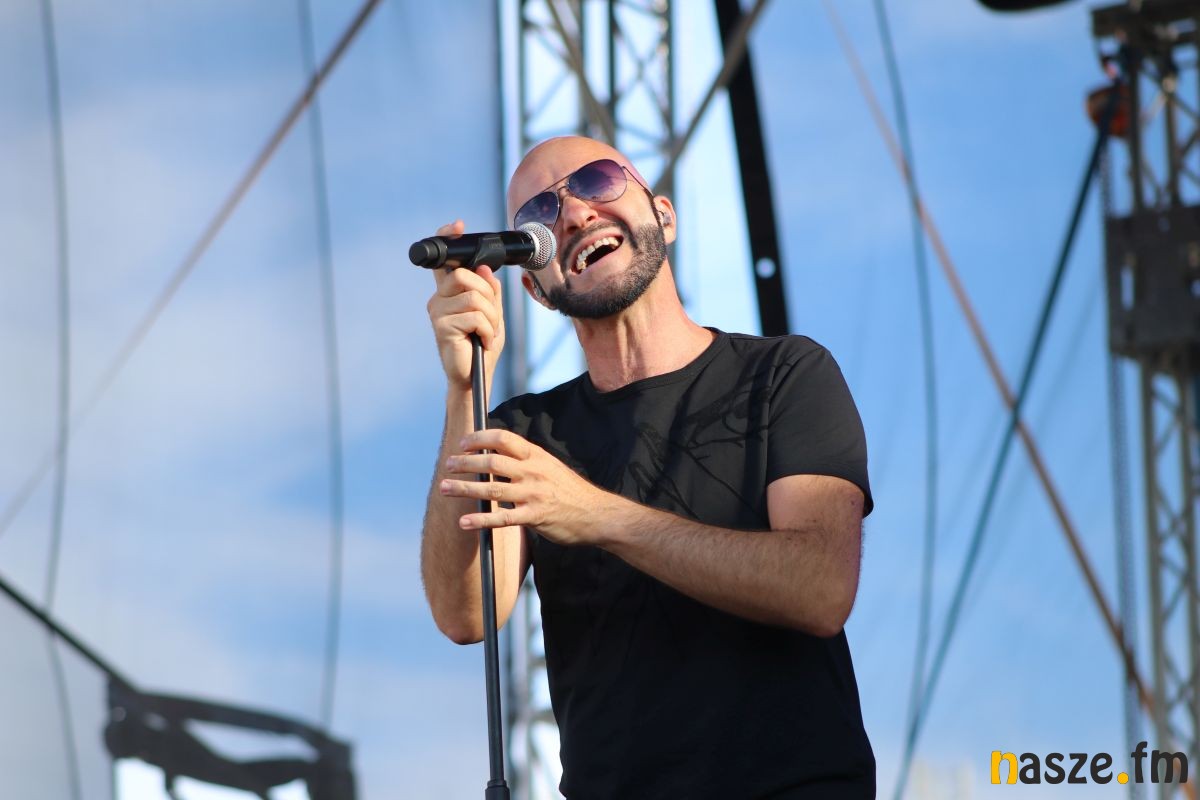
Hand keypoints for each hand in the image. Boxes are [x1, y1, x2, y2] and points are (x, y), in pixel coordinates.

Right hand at [425, 220, 504, 389]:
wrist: (475, 375)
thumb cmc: (481, 344)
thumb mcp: (493, 313)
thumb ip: (490, 290)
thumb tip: (484, 269)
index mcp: (449, 292)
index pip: (444, 261)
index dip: (448, 238)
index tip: (457, 226)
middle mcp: (439, 298)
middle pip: (465, 276)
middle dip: (487, 296)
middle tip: (490, 318)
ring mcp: (437, 312)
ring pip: (474, 297)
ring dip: (490, 317)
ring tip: (486, 333)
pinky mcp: (441, 328)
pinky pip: (475, 316)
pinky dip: (487, 330)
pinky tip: (482, 342)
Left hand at [438, 429, 613, 545]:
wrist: (598, 515)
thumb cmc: (571, 492)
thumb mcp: (551, 467)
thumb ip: (527, 462)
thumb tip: (498, 458)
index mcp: (537, 456)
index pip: (503, 438)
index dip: (479, 438)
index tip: (462, 444)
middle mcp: (534, 471)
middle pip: (492, 461)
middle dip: (465, 462)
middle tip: (447, 465)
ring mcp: (534, 494)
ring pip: (491, 488)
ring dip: (464, 488)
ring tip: (444, 488)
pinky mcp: (535, 516)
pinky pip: (502, 518)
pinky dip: (480, 520)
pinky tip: (464, 522)